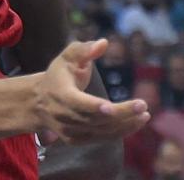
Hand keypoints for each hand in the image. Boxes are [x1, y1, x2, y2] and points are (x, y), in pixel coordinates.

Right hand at [32, 40, 149, 144]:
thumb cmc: (58, 74)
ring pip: (101, 132)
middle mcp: (64, 117)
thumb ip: (84, 50)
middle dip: (121, 114)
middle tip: (143, 105)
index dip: (94, 107)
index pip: (78, 103)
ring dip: (125, 125)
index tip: (111, 107)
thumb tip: (103, 43)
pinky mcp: (77, 140)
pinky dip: (120, 132)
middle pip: (95, 119)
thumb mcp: (66, 57)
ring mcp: (70, 131)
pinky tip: (136, 122)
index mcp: (60, 95)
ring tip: (144, 114)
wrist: (39, 101)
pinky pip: (102, 138)